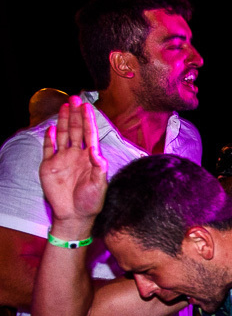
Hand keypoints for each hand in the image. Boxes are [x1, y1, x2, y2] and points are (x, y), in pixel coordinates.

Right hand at [39, 97, 107, 236]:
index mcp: (90, 159)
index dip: (88, 121)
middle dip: (76, 115)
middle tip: (75, 98)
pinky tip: (51, 128)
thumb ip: (98, 167)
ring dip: (64, 121)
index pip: (89, 135)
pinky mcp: (49, 166)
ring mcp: (62, 160)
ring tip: (65, 106)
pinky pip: (48, 148)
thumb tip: (95, 150)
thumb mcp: (100, 184)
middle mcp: (76, 156)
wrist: (75, 216)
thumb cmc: (91, 202)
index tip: (88, 107)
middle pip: (76, 130)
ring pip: (63, 135)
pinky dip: (49, 138)